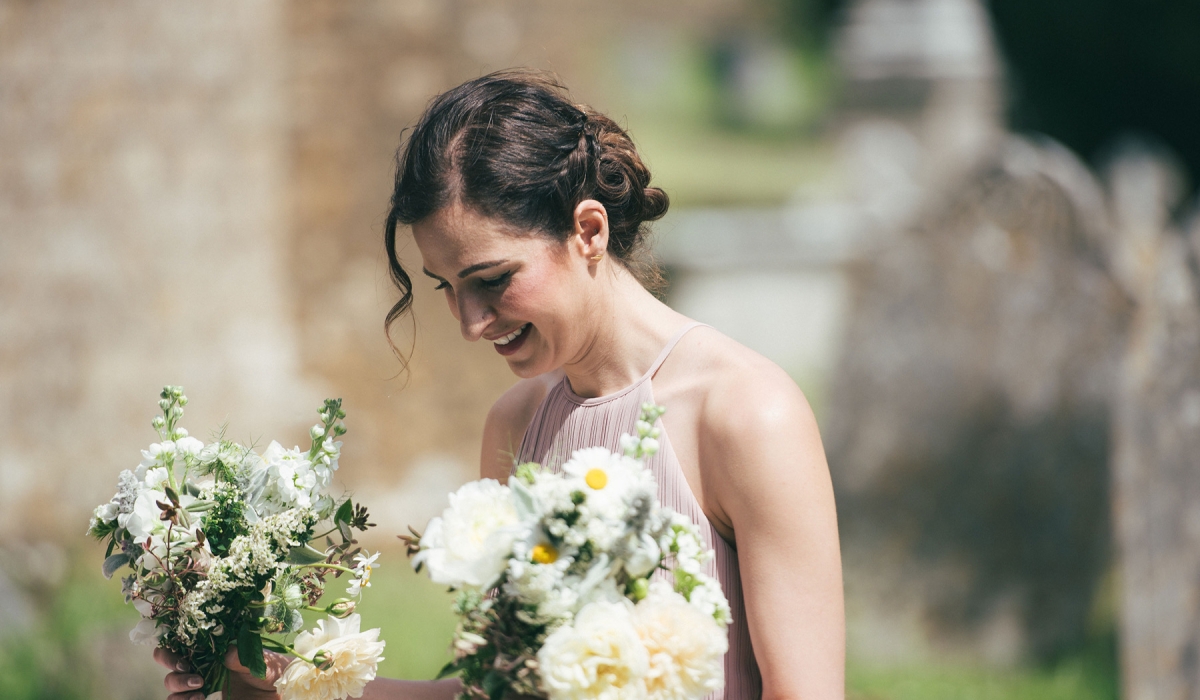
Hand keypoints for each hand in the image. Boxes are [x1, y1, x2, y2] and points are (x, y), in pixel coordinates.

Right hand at [154, 646, 290, 699]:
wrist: (282, 691)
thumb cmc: (272, 670)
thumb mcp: (260, 661)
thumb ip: (242, 657)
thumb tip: (225, 653)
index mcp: (212, 653)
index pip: (181, 648)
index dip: (171, 653)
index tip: (185, 660)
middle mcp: (204, 670)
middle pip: (172, 672)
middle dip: (175, 675)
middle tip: (195, 677)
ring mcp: (204, 689)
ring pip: (174, 692)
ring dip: (179, 692)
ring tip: (199, 693)